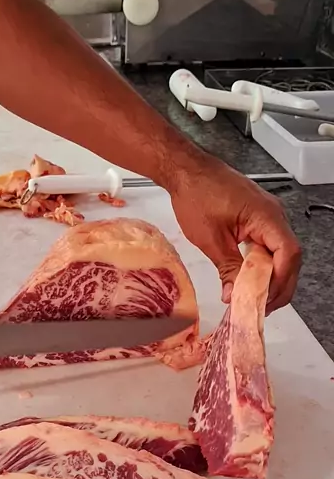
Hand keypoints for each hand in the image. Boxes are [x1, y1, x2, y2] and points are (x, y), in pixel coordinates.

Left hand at [170, 154, 300, 313]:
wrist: (187, 171)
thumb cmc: (197, 195)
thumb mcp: (210, 239)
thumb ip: (228, 269)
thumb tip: (234, 295)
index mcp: (266, 216)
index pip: (288, 253)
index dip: (280, 281)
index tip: (264, 300)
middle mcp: (274, 215)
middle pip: (290, 257)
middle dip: (279, 286)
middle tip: (261, 307)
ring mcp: (268, 217)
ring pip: (282, 254)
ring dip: (272, 278)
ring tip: (255, 298)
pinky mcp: (259, 219)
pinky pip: (270, 247)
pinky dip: (263, 266)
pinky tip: (250, 280)